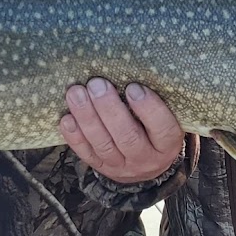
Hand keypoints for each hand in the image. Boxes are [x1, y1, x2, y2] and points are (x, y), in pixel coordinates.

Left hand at [60, 79, 184, 183]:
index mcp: (167, 145)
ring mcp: (121, 166)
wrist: (145, 167)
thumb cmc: (155, 130)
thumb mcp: (167, 118)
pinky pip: (86, 154)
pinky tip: (67, 118)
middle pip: (128, 136)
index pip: (163, 128)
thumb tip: (136, 67)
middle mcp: (146, 158)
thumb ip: (158, 101)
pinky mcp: (101, 167)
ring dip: (87, 118)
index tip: (133, 87)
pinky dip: (75, 136)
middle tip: (97, 84)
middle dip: (109, 109)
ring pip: (103, 144)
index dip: (149, 108)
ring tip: (76, 93)